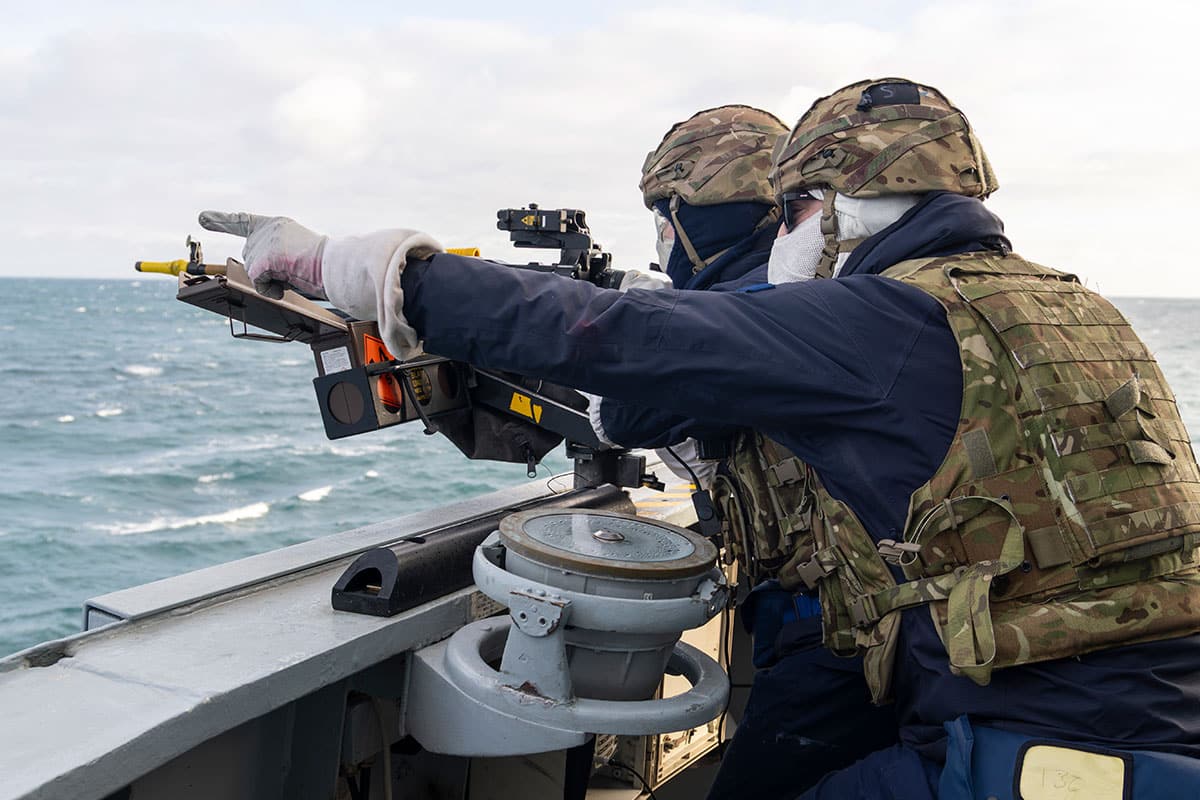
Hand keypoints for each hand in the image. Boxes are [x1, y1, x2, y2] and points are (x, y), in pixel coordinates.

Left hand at [198, 211, 327, 299]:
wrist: (335, 266)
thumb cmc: (323, 265)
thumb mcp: (295, 252)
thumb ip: (273, 255)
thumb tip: (256, 273)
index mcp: (277, 224)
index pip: (244, 221)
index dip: (221, 220)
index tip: (202, 218)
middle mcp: (268, 228)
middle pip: (249, 256)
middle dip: (263, 270)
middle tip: (293, 271)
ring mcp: (265, 242)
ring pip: (253, 272)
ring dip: (272, 280)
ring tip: (296, 274)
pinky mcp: (264, 258)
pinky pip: (258, 283)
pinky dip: (272, 289)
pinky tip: (289, 282)